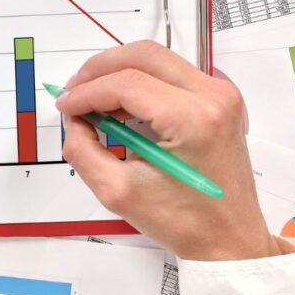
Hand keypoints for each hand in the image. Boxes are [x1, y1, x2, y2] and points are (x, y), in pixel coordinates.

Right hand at [56, 41, 280, 260]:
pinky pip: (173, 72)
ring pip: (158, 59)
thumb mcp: (117, 192)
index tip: (64, 106)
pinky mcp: (220, 99)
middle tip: (75, 92)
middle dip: (100, 69)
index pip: (125, 83)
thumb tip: (74, 119)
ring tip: (94, 101)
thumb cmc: (185, 222)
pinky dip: (142, 80)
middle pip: (144, 55)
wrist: (229, 239)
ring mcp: (222, 94)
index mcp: (193, 119)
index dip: (86, 92)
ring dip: (119, 73)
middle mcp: (213, 97)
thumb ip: (82, 149)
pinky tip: (122, 105)